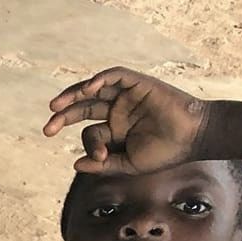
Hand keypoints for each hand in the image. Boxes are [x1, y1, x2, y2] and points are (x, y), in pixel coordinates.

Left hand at [44, 68, 209, 176]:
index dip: (91, 146)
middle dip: (64, 116)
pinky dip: (100, 79)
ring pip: (94, 89)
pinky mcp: (138, 84)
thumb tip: (75, 164)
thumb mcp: (128, 164)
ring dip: (73, 95)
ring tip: (55, 107)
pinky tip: (87, 89)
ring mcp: (127, 96)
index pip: (91, 133)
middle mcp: (118, 110)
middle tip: (48, 129)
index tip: (100, 157)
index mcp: (115, 129)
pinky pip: (115, 76)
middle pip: (84, 107)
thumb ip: (102, 164)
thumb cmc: (164, 153)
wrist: (193, 139)